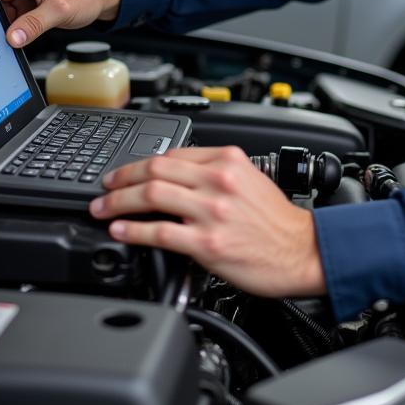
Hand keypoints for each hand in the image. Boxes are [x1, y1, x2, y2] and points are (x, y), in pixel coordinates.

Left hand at [89, 146, 326, 297]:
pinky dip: (133, 231)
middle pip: (155, 170)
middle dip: (121, 178)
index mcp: (228, 160)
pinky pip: (159, 232)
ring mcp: (211, 212)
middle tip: (105, 187)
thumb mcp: (249, 178)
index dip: (140, 163)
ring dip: (118, 202)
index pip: (172, 154)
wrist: (301, 250)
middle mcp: (218, 181)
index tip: (126, 172)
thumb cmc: (277, 221)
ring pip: (151, 196)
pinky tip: (121, 231)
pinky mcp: (207, 243)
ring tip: (103, 208)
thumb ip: (214, 173)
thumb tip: (176, 177)